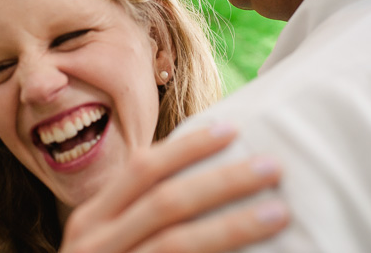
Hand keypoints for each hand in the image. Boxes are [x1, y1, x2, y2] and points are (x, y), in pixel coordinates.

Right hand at [60, 123, 287, 252]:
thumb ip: (138, 212)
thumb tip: (206, 176)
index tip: (232, 129)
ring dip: (233, 225)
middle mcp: (96, 244)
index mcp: (92, 218)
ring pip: (178, 243)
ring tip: (278, 211)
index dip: (188, 147)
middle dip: (224, 181)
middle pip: (167, 201)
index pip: (142, 169)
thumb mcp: (106, 240)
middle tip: (272, 166)